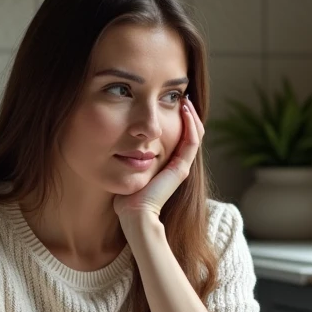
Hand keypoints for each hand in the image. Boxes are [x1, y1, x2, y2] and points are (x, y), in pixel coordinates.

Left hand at [113, 95, 204, 218]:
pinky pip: (192, 141)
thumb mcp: (127, 169)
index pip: (180, 137)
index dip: (179, 120)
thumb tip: (116, 143)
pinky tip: (185, 111)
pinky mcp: (181, 168)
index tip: (172, 103)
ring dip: (191, 116)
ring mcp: (181, 166)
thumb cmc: (126, 196)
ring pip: (195, 135)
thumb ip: (128, 157)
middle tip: (183, 98)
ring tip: (186, 101)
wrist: (134, 213)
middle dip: (188, 115)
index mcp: (167, 165)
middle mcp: (177, 164)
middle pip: (190, 134)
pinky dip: (191, 124)